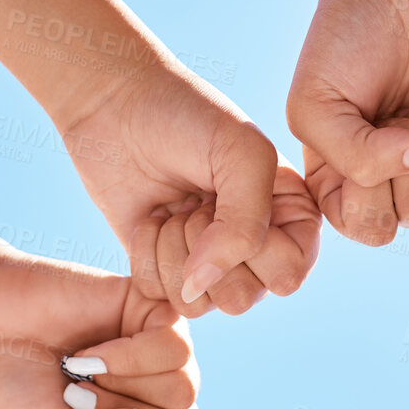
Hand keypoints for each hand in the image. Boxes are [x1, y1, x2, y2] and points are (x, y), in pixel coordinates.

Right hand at [0, 254, 200, 408]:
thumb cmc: (19, 394)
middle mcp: (165, 406)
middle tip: (73, 405)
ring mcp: (169, 362)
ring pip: (182, 392)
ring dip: (118, 389)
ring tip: (77, 377)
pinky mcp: (162, 316)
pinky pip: (174, 349)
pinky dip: (126, 356)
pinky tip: (89, 354)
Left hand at [58, 63, 321, 314]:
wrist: (117, 104)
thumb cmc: (186, 117)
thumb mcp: (241, 155)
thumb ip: (245, 227)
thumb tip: (202, 286)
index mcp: (292, 220)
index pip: (288, 275)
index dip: (254, 247)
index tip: (231, 198)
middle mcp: (257, 251)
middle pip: (242, 299)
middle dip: (206, 246)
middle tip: (196, 201)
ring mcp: (211, 266)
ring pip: (200, 304)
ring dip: (174, 252)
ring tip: (174, 208)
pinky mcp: (165, 272)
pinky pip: (161, 298)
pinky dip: (147, 257)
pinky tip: (151, 219)